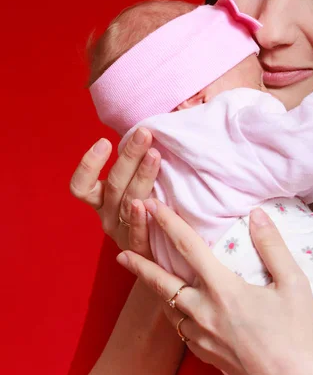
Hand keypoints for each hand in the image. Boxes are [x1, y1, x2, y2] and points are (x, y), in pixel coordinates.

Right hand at [69, 129, 160, 252]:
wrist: (164, 256)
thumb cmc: (152, 208)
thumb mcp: (140, 183)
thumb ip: (143, 158)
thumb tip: (169, 118)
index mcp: (101, 200)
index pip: (81, 186)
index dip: (88, 165)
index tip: (104, 142)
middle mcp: (107, 216)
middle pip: (112, 186)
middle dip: (129, 156)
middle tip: (144, 134)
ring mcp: (122, 235)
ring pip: (128, 204)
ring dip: (141, 178)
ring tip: (154, 155)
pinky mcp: (140, 251)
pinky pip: (138, 235)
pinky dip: (141, 219)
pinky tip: (148, 204)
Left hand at [116, 199, 312, 374]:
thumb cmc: (297, 332)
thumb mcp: (293, 283)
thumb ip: (272, 246)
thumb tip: (258, 215)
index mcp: (222, 289)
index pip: (188, 247)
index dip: (168, 223)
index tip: (151, 205)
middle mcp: (204, 311)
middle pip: (161, 283)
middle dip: (139, 264)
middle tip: (121, 251)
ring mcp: (201, 336)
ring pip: (167, 308)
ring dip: (153, 290)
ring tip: (142, 279)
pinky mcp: (205, 355)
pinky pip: (180, 330)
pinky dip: (172, 314)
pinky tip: (175, 311)